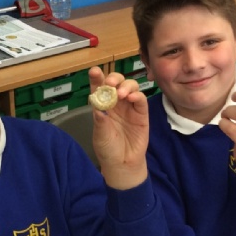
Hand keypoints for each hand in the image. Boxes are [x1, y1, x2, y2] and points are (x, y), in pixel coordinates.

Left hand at [88, 66, 148, 189]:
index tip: (94, 72)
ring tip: (121, 94)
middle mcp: (116, 104)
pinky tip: (131, 98)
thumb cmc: (108, 150)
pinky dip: (137, 95)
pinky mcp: (141, 114)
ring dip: (125, 86)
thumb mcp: (100, 136)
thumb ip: (100, 121)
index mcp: (102, 106)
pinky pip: (141, 100)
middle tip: (110, 83)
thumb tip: (98, 106)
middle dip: (113, 79)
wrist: (122, 164)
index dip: (97, 78)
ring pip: (130, 87)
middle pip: (116, 83)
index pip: (99, 89)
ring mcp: (129, 107)